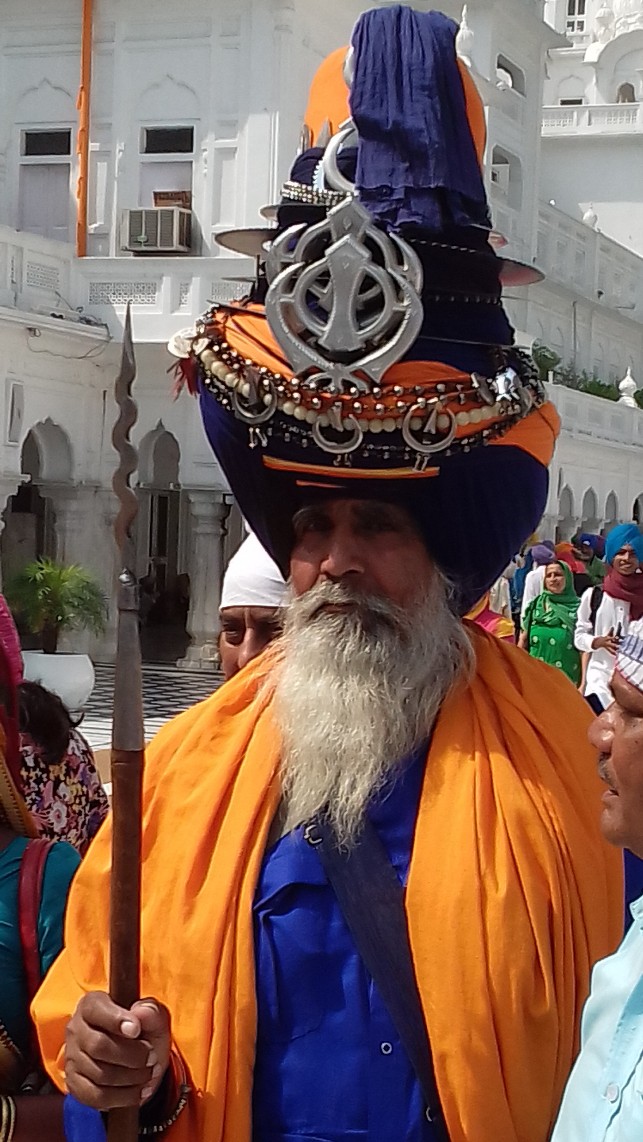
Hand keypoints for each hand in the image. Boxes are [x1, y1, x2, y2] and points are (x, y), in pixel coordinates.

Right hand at [65, 992, 170, 1110]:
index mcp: (91, 1005)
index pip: (95, 1009)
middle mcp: (76, 1029)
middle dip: (131, 1055)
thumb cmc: (143, 1032)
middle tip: (151, 1058)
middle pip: (98, 1046)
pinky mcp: (74, 1084)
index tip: (136, 1030)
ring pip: (99, 1074)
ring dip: (131, 1077)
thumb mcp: (154, 1017)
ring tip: (148, 1073)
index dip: (116, 1020)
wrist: (137, 1059)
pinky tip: (138, 1091)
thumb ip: (151, 1011)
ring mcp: (72, 1058)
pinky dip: (122, 1097)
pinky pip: (96, 1096)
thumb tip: (141, 1013)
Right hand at [592, 629, 620, 655]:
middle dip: (615, 645)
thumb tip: (613, 626)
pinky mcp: (608, 649)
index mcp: (606, 639)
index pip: (610, 638)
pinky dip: (613, 654)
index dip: (613, 638)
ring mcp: (607, 647)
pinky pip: (610, 652)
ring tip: (617, 653)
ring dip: (614, 651)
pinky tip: (615, 656)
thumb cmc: (605, 638)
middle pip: (611, 644)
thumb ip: (610, 630)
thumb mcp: (607, 634)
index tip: (617, 638)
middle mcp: (607, 643)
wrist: (598, 642)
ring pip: (611, 649)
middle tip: (618, 646)